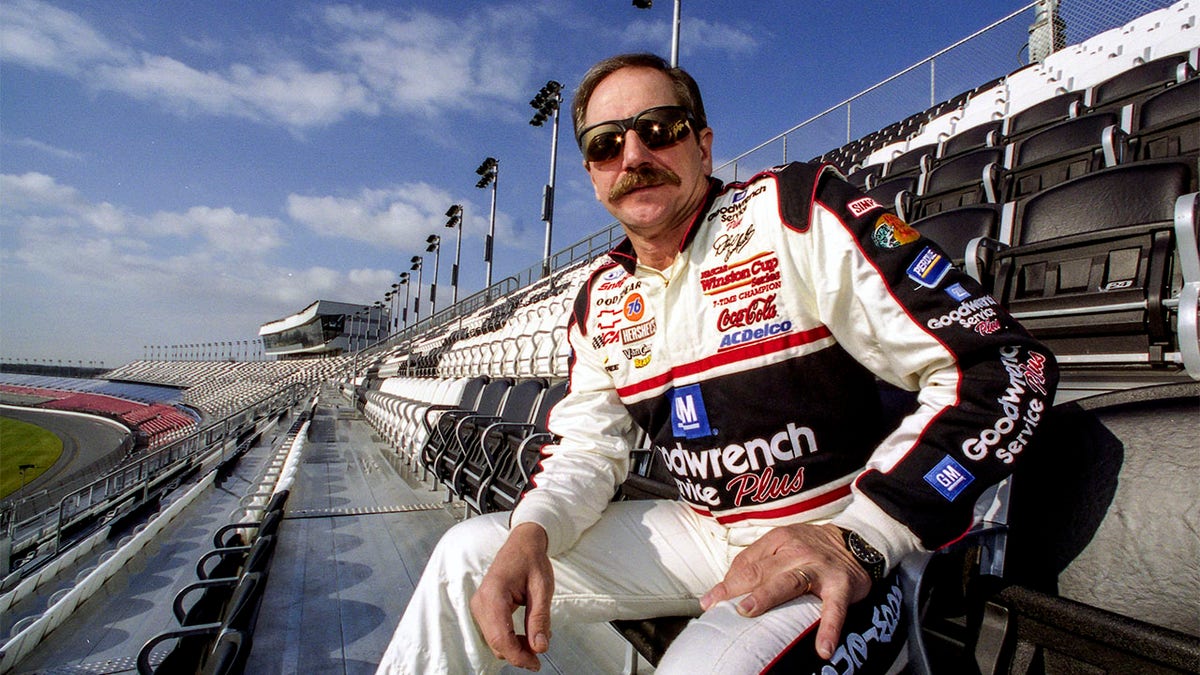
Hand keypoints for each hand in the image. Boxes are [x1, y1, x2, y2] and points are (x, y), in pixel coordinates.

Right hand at [469, 523, 554, 670]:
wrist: (522, 544)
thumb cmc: (532, 561)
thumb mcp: (542, 588)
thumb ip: (540, 618)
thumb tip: (540, 647)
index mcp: (493, 595)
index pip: (501, 637)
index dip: (518, 656)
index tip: (536, 664)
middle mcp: (481, 602)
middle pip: (496, 643)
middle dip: (518, 653)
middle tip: (541, 651)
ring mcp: (479, 606)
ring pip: (494, 641)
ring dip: (515, 647)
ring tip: (537, 637)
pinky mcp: (483, 609)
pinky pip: (494, 633)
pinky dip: (510, 639)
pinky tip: (526, 633)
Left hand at [699, 523, 871, 659]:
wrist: (856, 543)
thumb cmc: (810, 549)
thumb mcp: (782, 545)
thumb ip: (756, 562)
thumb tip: (725, 588)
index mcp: (778, 540)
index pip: (746, 563)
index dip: (726, 584)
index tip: (708, 603)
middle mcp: (796, 551)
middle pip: (761, 571)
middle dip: (738, 589)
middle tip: (720, 607)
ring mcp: (819, 568)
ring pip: (789, 582)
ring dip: (768, 597)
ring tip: (749, 613)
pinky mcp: (841, 585)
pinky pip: (834, 608)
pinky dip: (829, 627)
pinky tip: (823, 648)